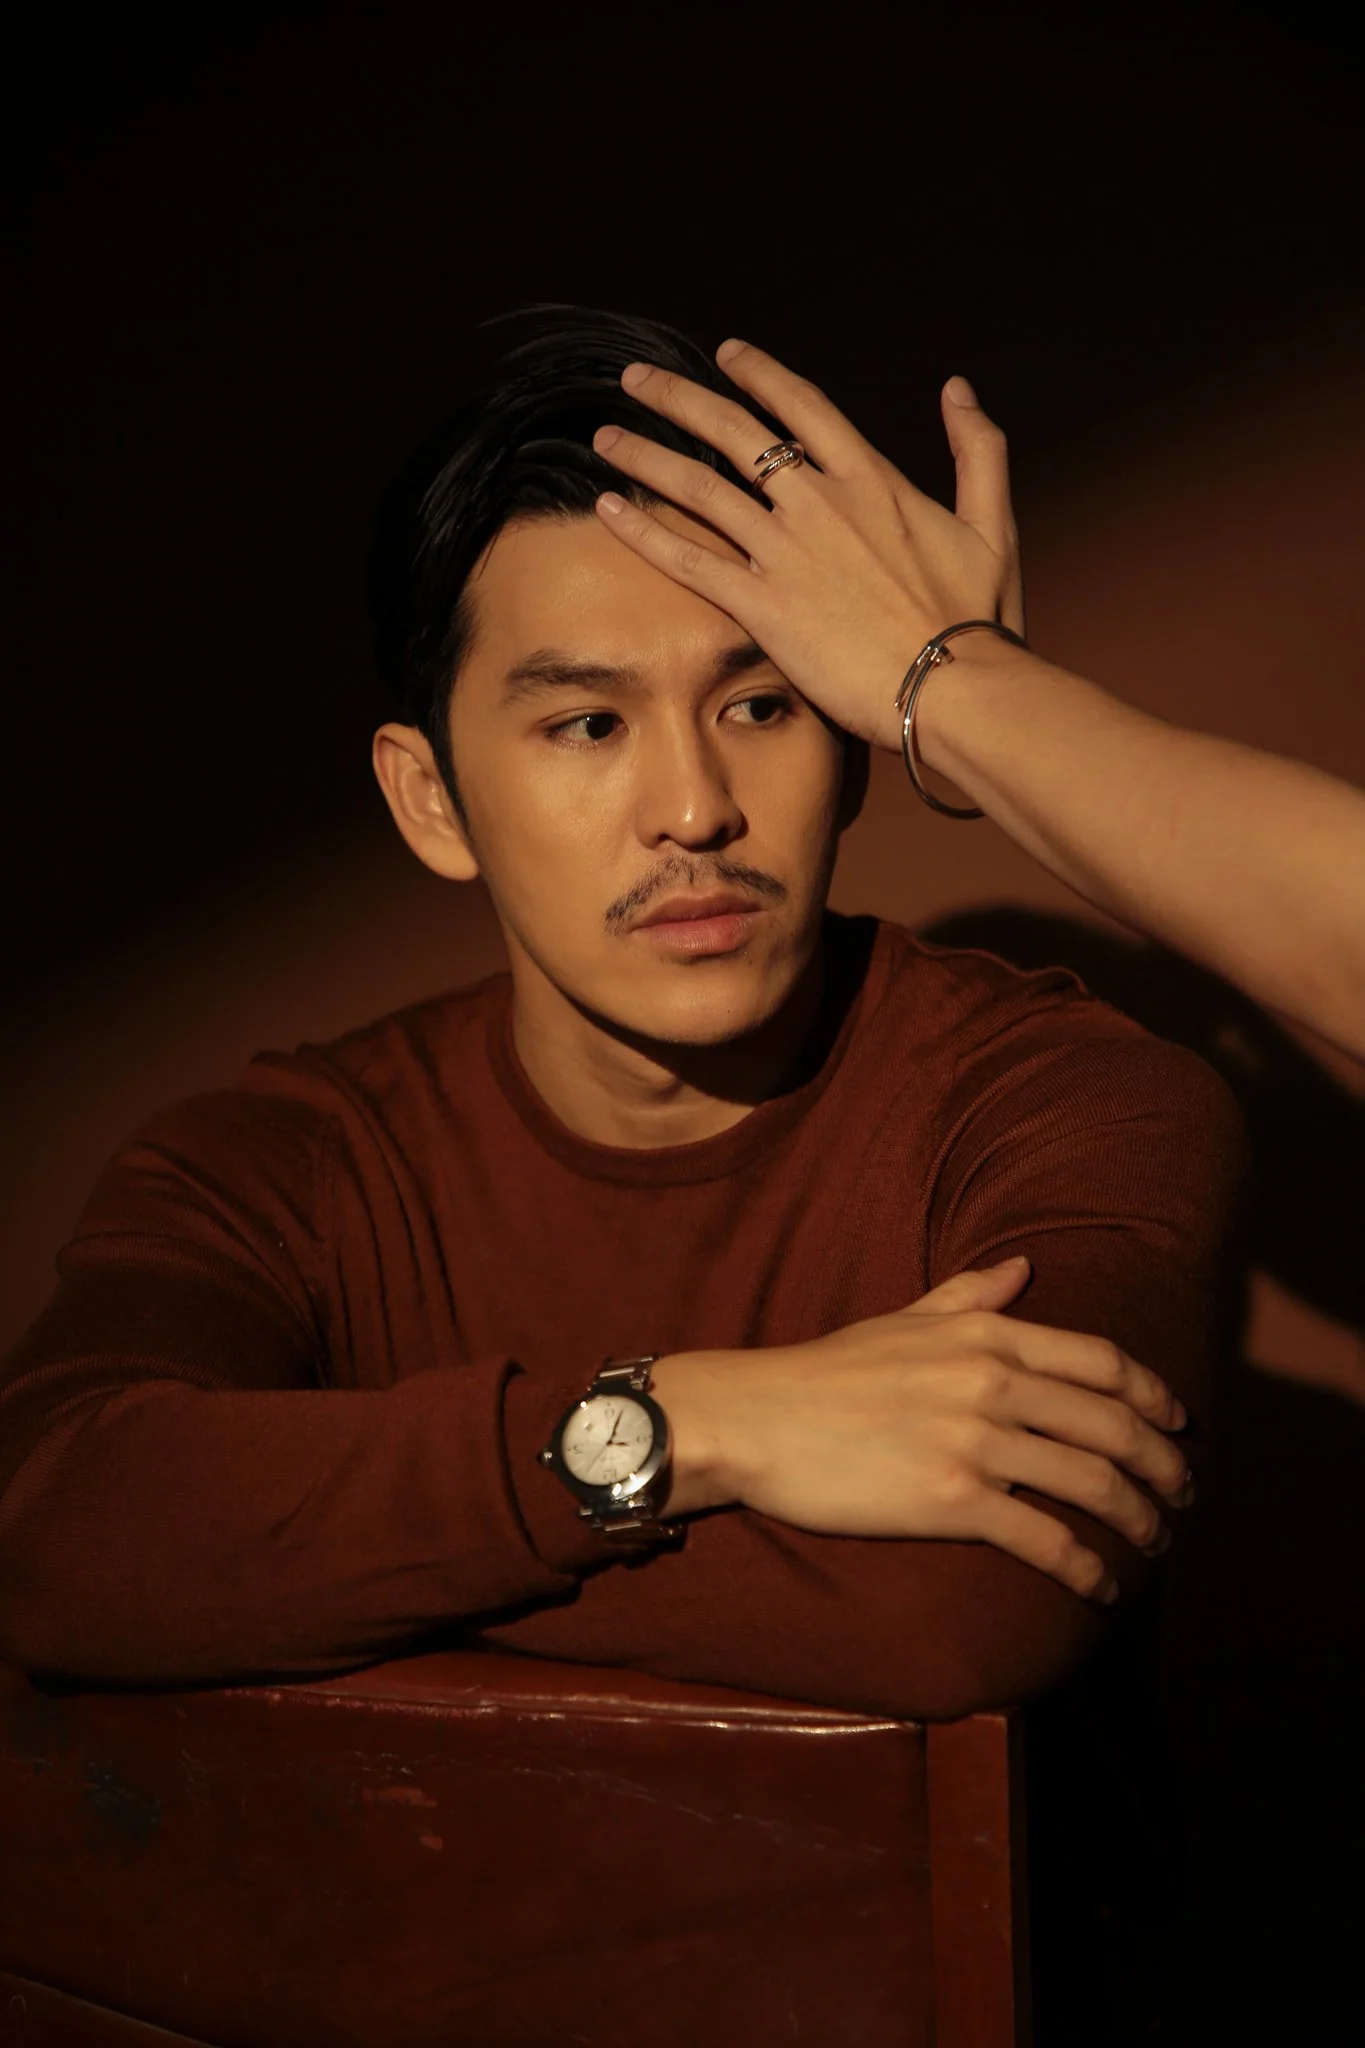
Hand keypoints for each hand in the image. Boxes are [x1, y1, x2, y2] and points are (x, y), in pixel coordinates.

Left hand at [590, 340, 1025, 751]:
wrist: (958, 686)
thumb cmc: (980, 618)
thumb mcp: (993, 521)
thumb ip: (978, 447)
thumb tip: (958, 389)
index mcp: (873, 479)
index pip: (802, 407)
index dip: (759, 375)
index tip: (725, 354)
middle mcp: (820, 503)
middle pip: (734, 433)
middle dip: (678, 399)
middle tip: (634, 379)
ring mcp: (786, 552)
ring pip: (698, 488)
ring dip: (645, 457)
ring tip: (605, 438)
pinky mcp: (763, 606)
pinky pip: (688, 560)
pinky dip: (644, 530)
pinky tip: (607, 509)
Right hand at [654, 1258, 1191, 1603]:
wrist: (755, 1418)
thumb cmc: (826, 1372)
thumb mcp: (904, 1319)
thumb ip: (970, 1295)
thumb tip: (1024, 1267)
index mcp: (985, 1333)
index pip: (1102, 1360)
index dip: (1154, 1396)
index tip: (1177, 1425)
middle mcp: (992, 1381)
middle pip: (1112, 1425)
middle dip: (1163, 1467)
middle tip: (1182, 1495)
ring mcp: (974, 1440)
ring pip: (1091, 1483)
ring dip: (1139, 1520)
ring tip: (1156, 1544)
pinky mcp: (951, 1499)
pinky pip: (1042, 1537)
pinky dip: (1086, 1567)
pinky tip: (1102, 1585)